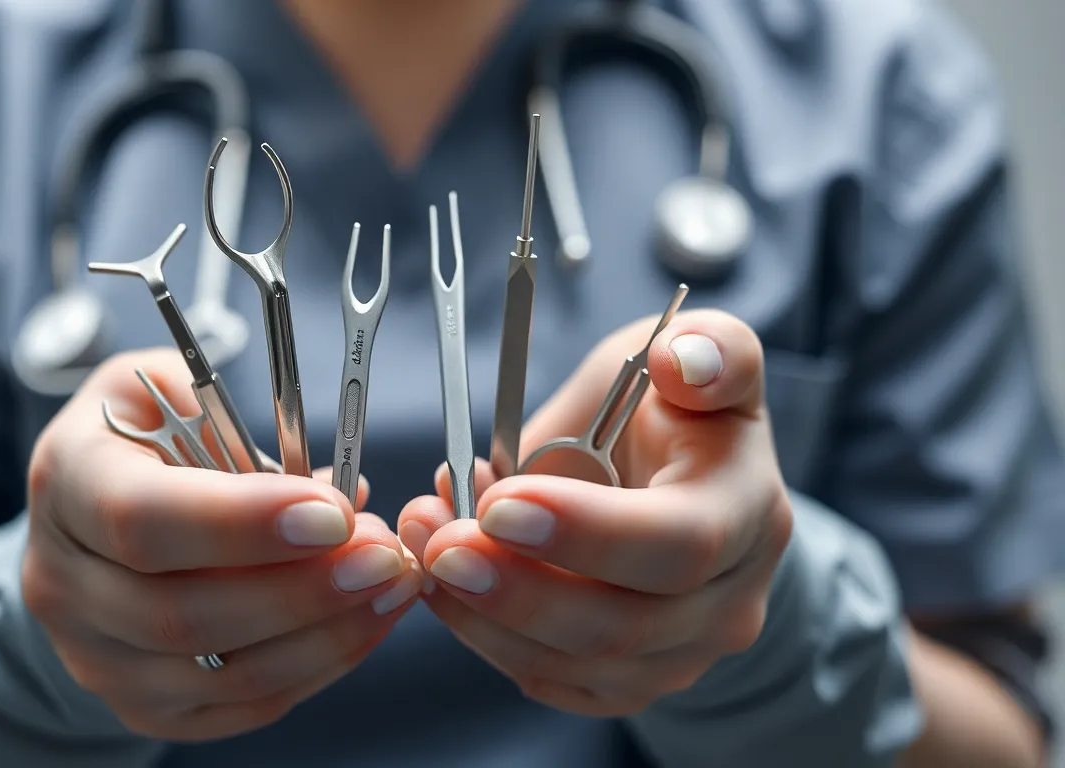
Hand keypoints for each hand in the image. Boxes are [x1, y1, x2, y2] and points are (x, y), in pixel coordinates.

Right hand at [22, 349, 421, 740]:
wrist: (90, 517)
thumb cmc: (145, 438)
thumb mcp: (169, 386)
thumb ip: (238, 421)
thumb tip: (332, 491)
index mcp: (67, 482)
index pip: (140, 520)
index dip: (240, 523)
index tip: (333, 512)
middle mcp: (62, 583)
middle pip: (182, 614)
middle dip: (303, 588)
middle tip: (384, 553)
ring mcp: (96, 657)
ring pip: (221, 674)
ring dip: (326, 634)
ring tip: (392, 584)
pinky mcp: (143, 704)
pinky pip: (242, 706)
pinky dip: (317, 667)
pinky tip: (364, 621)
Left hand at [398, 310, 791, 716]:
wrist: (680, 474)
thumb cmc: (676, 408)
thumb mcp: (698, 352)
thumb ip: (707, 347)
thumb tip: (679, 359)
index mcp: (748, 510)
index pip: (680, 543)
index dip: (587, 533)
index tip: (499, 503)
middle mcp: (729, 600)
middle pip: (623, 626)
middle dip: (516, 588)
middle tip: (437, 541)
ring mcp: (681, 653)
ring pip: (576, 665)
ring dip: (482, 614)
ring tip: (423, 545)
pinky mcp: (629, 681)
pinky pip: (551, 680)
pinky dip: (485, 636)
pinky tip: (444, 585)